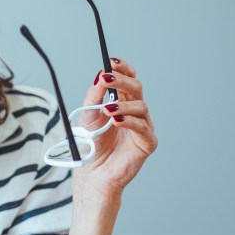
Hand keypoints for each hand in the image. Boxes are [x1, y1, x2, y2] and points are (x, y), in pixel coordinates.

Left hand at [73, 58, 156, 198]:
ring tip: (107, 109)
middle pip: (136, 88)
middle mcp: (134, 112)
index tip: (112, 61)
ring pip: (141, 106)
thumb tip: (100, 75)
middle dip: (122, 81)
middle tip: (107, 78)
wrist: (92, 173)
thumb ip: (94, 96)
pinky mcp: (147, 142)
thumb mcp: (87, 115)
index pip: (128, 79)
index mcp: (122, 102)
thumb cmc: (91, 144)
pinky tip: (117, 120)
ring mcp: (142, 126)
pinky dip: (130, 122)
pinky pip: (143, 128)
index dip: (123, 69)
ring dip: (123, 105)